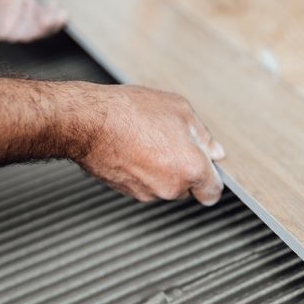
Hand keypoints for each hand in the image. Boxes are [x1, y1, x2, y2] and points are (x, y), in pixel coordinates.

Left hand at [0, 0, 66, 41]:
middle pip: (42, 18)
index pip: (41, 4)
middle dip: (54, 17)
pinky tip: (47, 21)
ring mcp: (9, 21)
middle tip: (62, 12)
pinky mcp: (4, 32)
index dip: (52, 6)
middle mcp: (14, 8)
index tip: (61, 1)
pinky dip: (40, 31)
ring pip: (37, 28)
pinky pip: (27, 35)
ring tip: (59, 16)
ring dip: (50, 24)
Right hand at [72, 84, 225, 204]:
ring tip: (148, 141)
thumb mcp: (179, 110)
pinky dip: (143, 172)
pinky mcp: (128, 193)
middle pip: (188, 189)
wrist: (88, 122)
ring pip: (165, 187)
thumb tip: (215, 152)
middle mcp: (172, 187)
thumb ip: (204, 136)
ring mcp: (148, 193)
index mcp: (191, 169)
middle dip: (185, 171)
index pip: (212, 192)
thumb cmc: (132, 112)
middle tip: (171, 143)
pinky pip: (145, 185)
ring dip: (163, 171)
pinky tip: (134, 149)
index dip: (210, 179)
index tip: (206, 169)